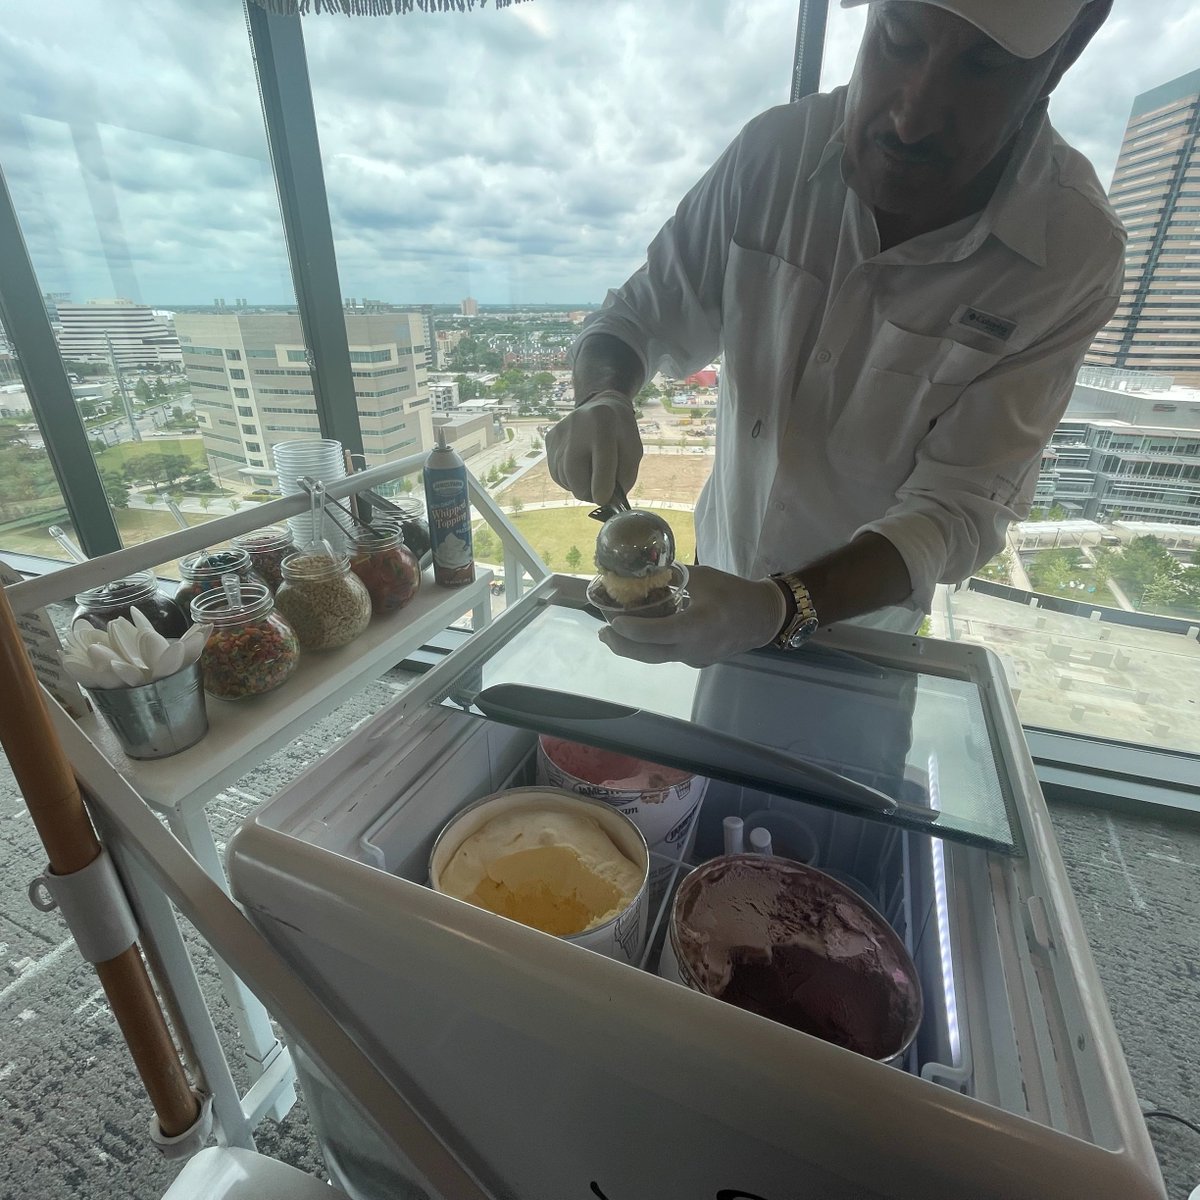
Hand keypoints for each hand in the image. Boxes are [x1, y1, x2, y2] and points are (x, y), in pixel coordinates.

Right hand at [546, 391, 642, 502]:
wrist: (601, 408)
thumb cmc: (621, 434)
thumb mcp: (633, 450)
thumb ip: (625, 476)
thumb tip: (607, 501)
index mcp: (604, 422)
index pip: (601, 458)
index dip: (602, 483)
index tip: (603, 500)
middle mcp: (577, 424)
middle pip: (574, 472)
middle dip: (588, 492)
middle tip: (600, 495)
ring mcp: (560, 432)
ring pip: (564, 477)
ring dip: (580, 486)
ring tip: (592, 474)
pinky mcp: (550, 440)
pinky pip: (557, 473)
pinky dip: (570, 480)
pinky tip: (581, 467)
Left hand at [599, 565, 786, 666]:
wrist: (764, 617)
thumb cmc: (735, 593)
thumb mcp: (703, 576)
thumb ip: (673, 575)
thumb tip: (644, 570)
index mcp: (697, 627)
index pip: (657, 634)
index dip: (632, 630)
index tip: (613, 620)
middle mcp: (694, 649)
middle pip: (650, 654)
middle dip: (623, 645)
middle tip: (603, 632)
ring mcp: (696, 659)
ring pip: (658, 657)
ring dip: (634, 648)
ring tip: (613, 635)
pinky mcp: (698, 661)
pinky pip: (669, 655)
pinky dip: (652, 646)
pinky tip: (642, 635)